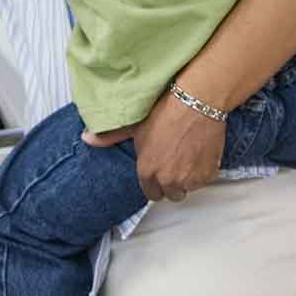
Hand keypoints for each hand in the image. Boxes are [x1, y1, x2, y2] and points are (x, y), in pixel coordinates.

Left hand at [82, 90, 226, 202]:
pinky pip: (205, 180)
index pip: (151, 193)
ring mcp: (189, 179)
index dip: (156, 181)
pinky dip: (205, 170)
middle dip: (173, 182)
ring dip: (189, 177)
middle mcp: (167, 180)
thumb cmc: (167, 111)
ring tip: (188, 155)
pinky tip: (200, 153)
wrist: (196, 101)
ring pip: (188, 188)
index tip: (160, 170)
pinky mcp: (208, 174)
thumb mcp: (134, 125)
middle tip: (175, 162)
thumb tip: (87, 138)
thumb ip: (110, 137)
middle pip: (171, 194)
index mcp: (146, 171)